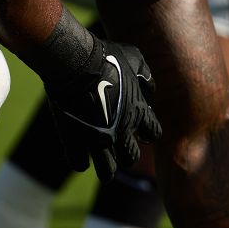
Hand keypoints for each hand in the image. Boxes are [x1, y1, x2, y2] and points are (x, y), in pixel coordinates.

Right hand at [45, 39, 162, 180]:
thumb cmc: (107, 56)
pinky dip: (80, 161)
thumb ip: (146, 77)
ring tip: (103, 164)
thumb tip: (150, 89)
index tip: (139, 128)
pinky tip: (80, 156)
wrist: (75, 60)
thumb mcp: (135, 59)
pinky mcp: (74, 140)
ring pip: (108, 171)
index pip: (153, 134)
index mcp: (138, 112)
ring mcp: (98, 139)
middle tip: (118, 145)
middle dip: (126, 154)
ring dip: (106, 168)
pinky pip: (79, 164)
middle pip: (131, 157)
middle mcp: (122, 130)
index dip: (147, 132)